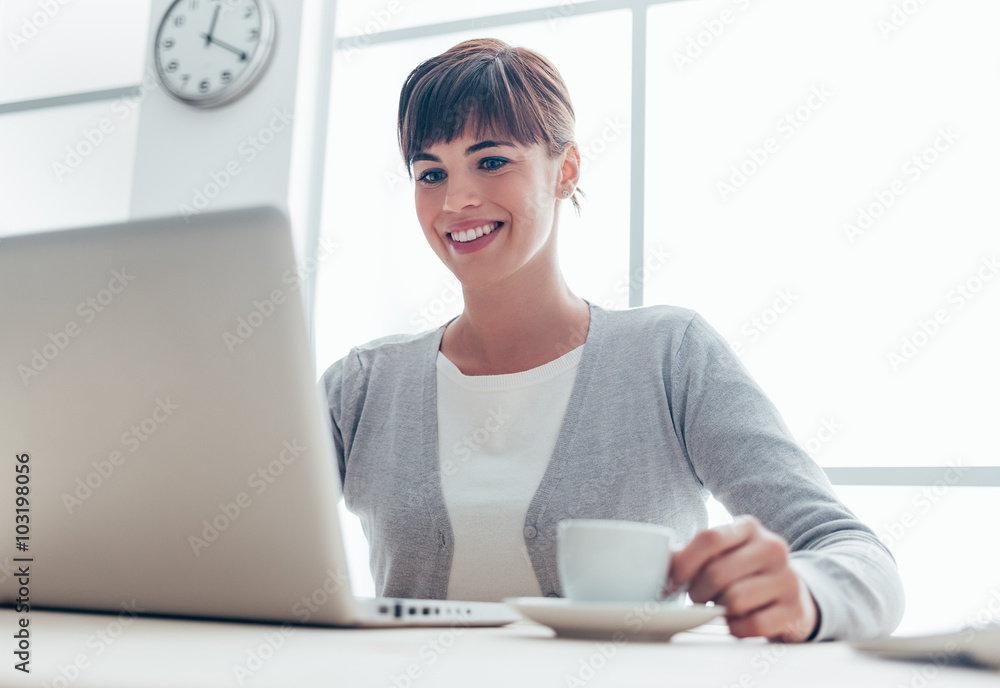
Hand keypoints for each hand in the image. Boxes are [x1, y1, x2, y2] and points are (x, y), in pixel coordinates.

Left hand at [665, 515, 819, 641]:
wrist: (792, 595)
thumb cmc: (745, 573)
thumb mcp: (724, 554)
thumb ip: (693, 555)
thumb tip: (662, 563)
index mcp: (748, 528)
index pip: (709, 538)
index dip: (684, 563)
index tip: (672, 581)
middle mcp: (772, 548)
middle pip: (717, 572)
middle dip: (699, 592)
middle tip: (699, 597)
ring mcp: (787, 578)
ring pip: (735, 599)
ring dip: (720, 610)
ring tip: (722, 606)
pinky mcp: (795, 609)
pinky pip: (753, 624)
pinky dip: (737, 628)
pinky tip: (738, 621)